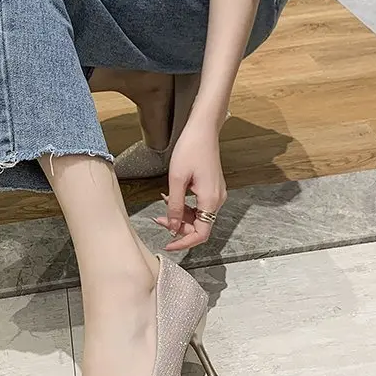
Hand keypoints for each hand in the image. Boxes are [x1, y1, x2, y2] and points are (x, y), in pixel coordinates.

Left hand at [154, 121, 226, 250]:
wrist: (202, 129)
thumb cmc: (190, 149)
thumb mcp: (177, 180)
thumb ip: (174, 206)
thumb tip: (172, 227)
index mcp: (210, 200)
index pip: (201, 234)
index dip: (183, 243)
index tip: (167, 245)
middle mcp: (217, 200)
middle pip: (199, 226)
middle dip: (178, 227)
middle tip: (158, 219)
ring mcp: (216, 193)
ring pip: (198, 216)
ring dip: (180, 216)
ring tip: (162, 206)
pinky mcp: (212, 187)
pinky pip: (199, 205)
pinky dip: (185, 206)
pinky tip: (172, 197)